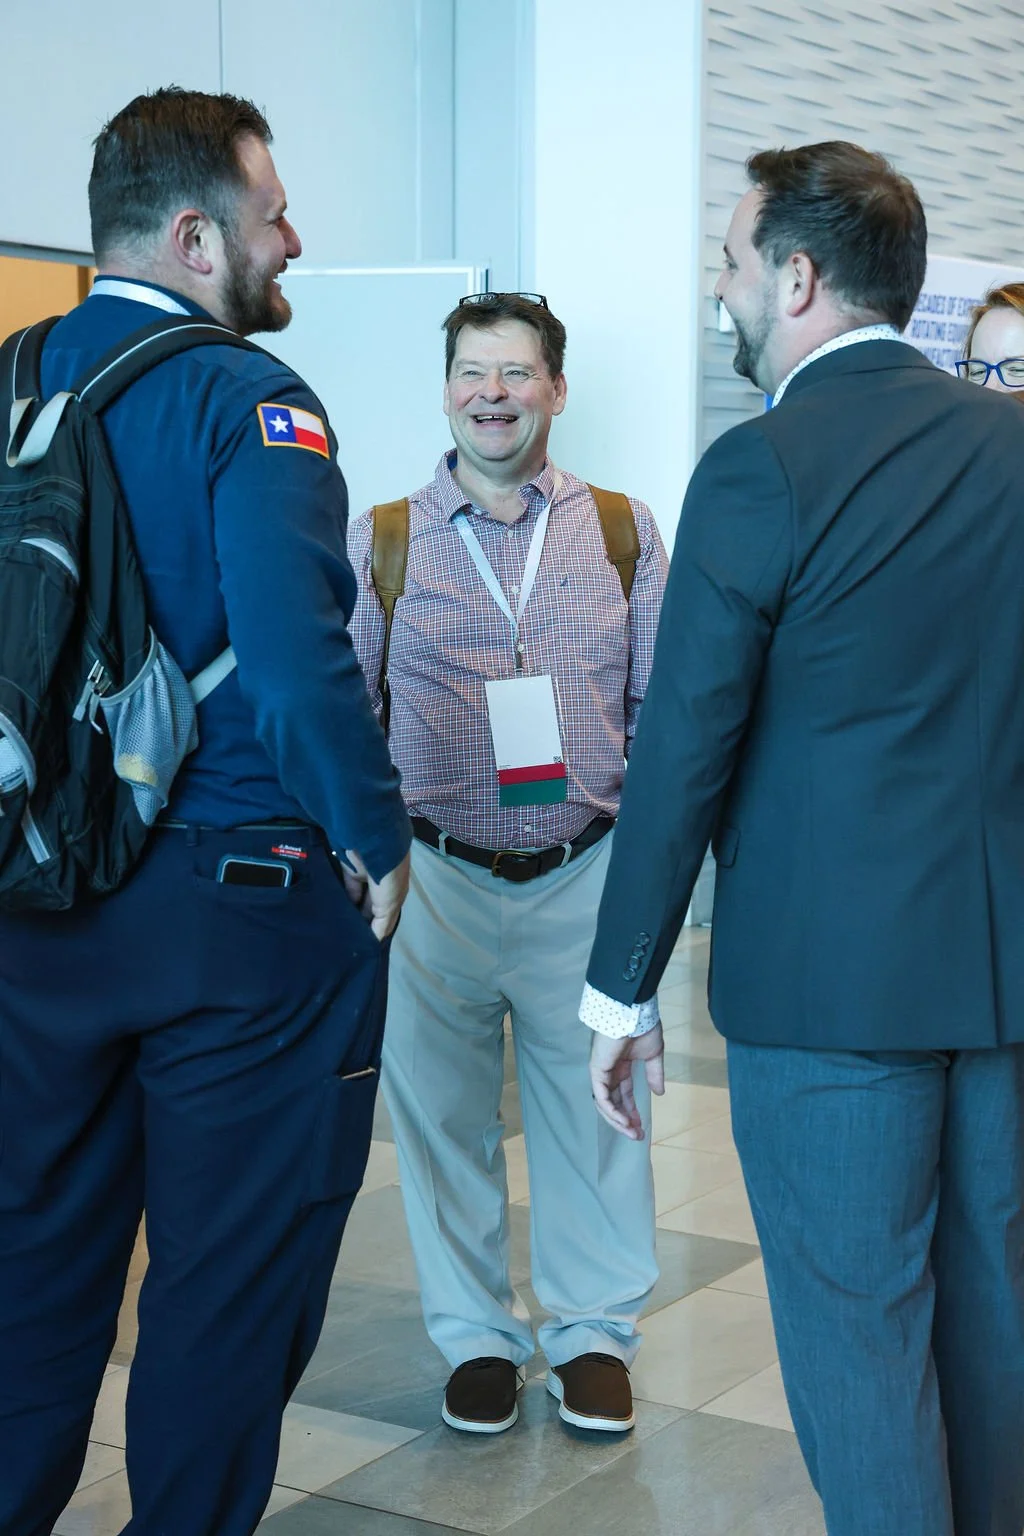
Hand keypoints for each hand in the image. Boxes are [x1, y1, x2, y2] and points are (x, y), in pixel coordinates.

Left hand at [344, 849, 410, 939]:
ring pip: (355, 899)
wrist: (375, 845)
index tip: (364, 946)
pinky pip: (343, 888)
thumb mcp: (391, 906)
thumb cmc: (389, 879)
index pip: (385, 915)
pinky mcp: (347, 870)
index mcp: (394, 894)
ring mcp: (364, 877)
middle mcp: (380, 886)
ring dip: (348, 912)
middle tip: (346, 942)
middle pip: (368, 908)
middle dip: (360, 922)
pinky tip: (331, 915)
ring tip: (337, 932)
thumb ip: (382, 925)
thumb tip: (373, 943)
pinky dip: (339, 900)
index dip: (376, 928)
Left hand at [590, 1023, 664, 1140]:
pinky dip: (611, 1111)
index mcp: (621, 1067)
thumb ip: (654, 1074)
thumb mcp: (653, 1054)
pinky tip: (623, 1121)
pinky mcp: (597, 1070)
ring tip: (632, 1132)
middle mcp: (609, 1071)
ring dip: (618, 1120)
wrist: (634, 1013)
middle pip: (614, 1103)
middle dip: (625, 1121)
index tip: (642, 1126)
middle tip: (637, 1136)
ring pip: (605, 1104)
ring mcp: (601, 1072)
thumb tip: (659, 1093)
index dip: (632, 1111)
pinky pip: (601, 1097)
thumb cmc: (643, 1028)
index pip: (624, 1095)